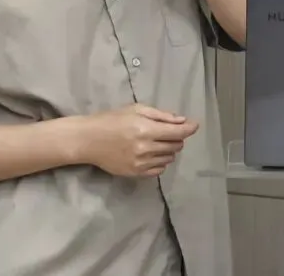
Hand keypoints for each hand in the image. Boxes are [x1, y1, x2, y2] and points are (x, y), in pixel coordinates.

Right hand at [79, 103, 199, 177]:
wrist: (89, 140)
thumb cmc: (111, 120)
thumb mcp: (136, 109)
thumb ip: (160, 115)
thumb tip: (182, 121)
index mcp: (146, 129)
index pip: (177, 132)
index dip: (189, 129)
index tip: (195, 125)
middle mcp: (146, 148)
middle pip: (175, 146)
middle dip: (177, 138)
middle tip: (168, 131)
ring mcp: (141, 163)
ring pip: (169, 158)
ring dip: (169, 150)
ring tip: (157, 142)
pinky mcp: (136, 173)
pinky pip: (159, 170)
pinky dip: (160, 161)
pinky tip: (151, 153)